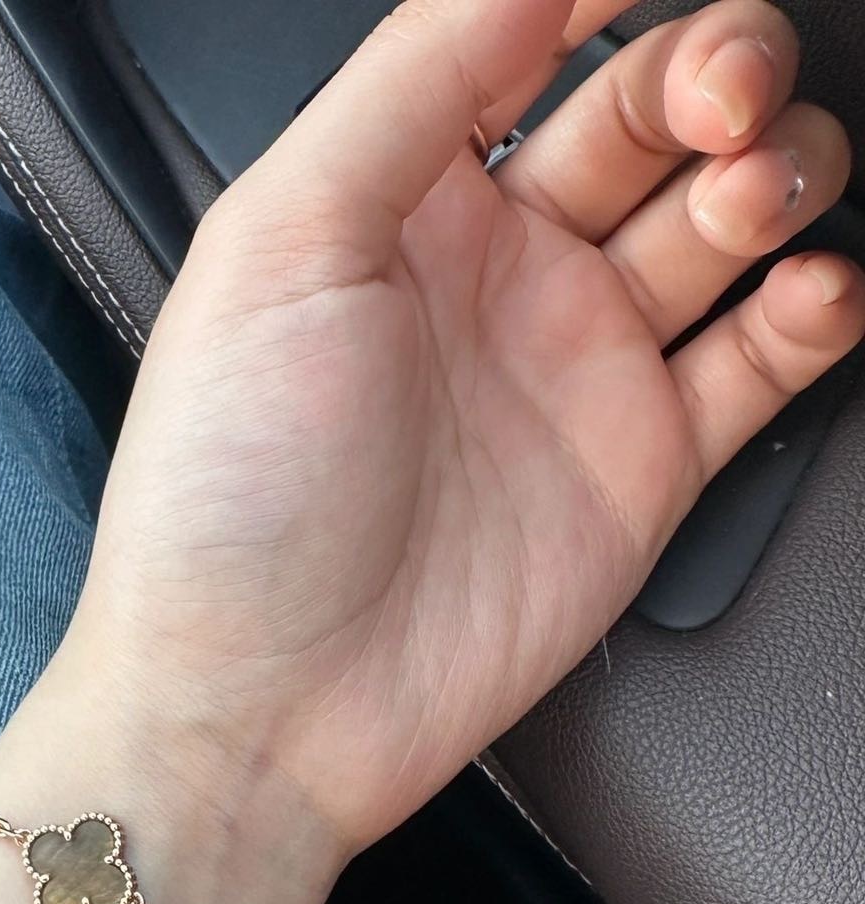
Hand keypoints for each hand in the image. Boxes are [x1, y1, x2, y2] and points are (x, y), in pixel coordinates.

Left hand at [62, 0, 864, 861]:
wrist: (266, 707)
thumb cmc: (228, 495)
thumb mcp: (279, 243)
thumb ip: (411, 85)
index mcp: (397, 199)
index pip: (529, 35)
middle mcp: (498, 271)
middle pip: (653, 109)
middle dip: (714, 68)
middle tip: (722, 99)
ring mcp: (576, 367)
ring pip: (728, 219)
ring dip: (775, 173)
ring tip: (752, 195)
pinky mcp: (643, 468)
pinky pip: (763, 361)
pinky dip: (813, 311)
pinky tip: (807, 294)